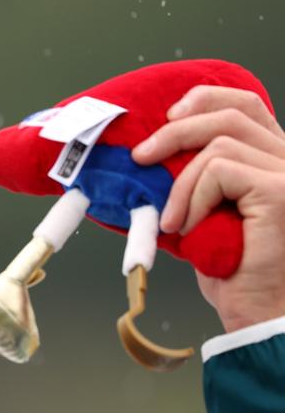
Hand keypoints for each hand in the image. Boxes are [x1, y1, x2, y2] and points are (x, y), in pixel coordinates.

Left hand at [132, 85, 284, 332]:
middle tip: (141, 158)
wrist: (255, 312)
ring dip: (181, 184)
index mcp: (275, 159)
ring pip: (220, 145)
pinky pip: (220, 171)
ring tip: (173, 223)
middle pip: (233, 114)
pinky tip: (189, 229)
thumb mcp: (205, 212)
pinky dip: (192, 198)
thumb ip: (197, 179)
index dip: (204, 100)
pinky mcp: (280, 190)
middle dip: (176, 131)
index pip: (246, 106)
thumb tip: (152, 154)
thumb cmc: (230, 270)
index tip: (167, 118)